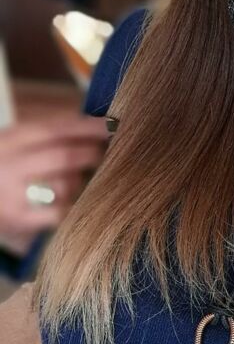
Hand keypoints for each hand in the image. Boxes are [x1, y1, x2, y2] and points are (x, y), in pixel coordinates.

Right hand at [0, 116, 110, 256]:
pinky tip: (73, 201)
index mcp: (11, 140)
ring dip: (81, 183)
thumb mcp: (18, 144)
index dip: (89, 126)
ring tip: (79, 181)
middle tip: (109, 154)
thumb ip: (51, 136)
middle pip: (64, 156)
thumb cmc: (6, 169)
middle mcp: (10, 164)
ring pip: (66, 185)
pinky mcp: (20, 219)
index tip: (113, 124)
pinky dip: (73, 205)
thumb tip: (99, 125)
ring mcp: (13, 194)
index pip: (56, 128)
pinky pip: (61, 211)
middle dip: (92, 154)